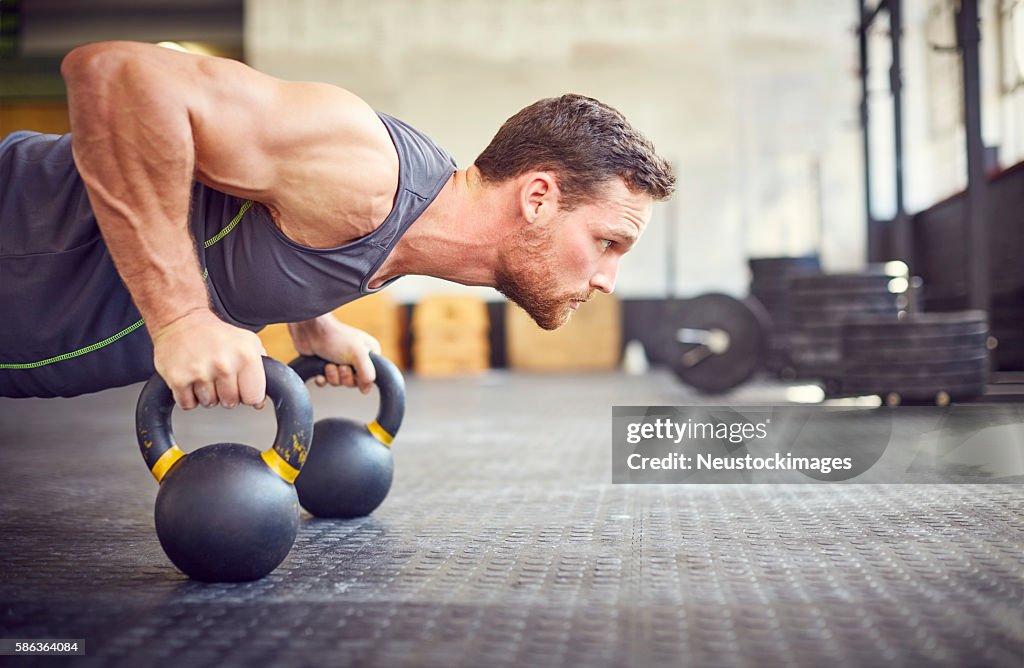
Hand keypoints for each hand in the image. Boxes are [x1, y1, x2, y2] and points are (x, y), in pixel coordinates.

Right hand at [151, 309, 267, 409]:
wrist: (181, 320)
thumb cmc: (215, 334)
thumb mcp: (248, 342)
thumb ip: (260, 370)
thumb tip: (260, 401)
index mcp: (246, 355)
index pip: (254, 397)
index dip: (247, 394)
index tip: (241, 386)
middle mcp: (224, 364)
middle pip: (231, 402)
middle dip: (225, 393)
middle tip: (218, 375)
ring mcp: (200, 372)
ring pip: (209, 403)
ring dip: (205, 394)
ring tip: (203, 373)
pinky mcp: (178, 379)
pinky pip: (188, 404)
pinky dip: (188, 396)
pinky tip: (190, 378)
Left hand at [288, 315, 381, 393]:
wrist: (310, 329)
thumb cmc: (335, 337)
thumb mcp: (358, 354)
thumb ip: (367, 374)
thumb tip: (366, 390)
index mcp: (368, 353)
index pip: (370, 376)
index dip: (360, 377)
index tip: (353, 369)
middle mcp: (355, 358)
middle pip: (354, 382)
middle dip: (344, 376)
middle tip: (340, 365)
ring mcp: (339, 362)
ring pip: (339, 382)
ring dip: (332, 376)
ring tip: (328, 364)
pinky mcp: (325, 366)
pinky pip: (326, 382)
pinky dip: (322, 379)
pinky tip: (320, 372)